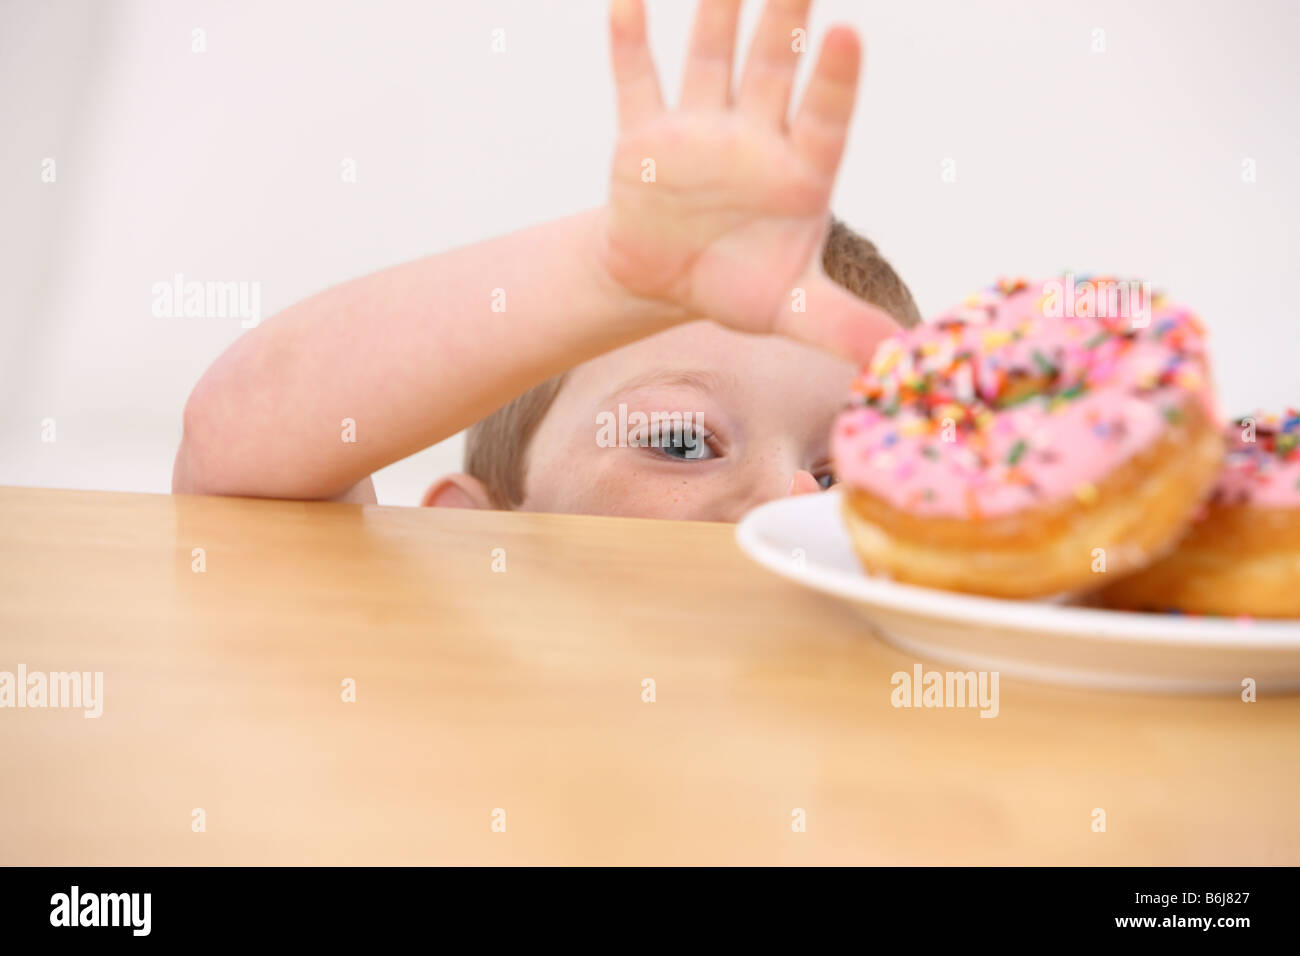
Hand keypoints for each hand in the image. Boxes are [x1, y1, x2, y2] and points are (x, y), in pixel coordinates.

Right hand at [600, 0, 898, 362]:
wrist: (669, 281)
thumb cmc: (740, 286)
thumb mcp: (793, 309)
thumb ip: (843, 326)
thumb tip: (899, 357)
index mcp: (800, 173)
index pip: (824, 119)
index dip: (833, 81)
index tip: (846, 35)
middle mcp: (754, 139)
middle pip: (773, 71)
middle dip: (784, 23)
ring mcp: (700, 130)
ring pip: (711, 61)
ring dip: (717, 16)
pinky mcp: (645, 137)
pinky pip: (636, 83)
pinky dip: (630, 45)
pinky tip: (627, 1)